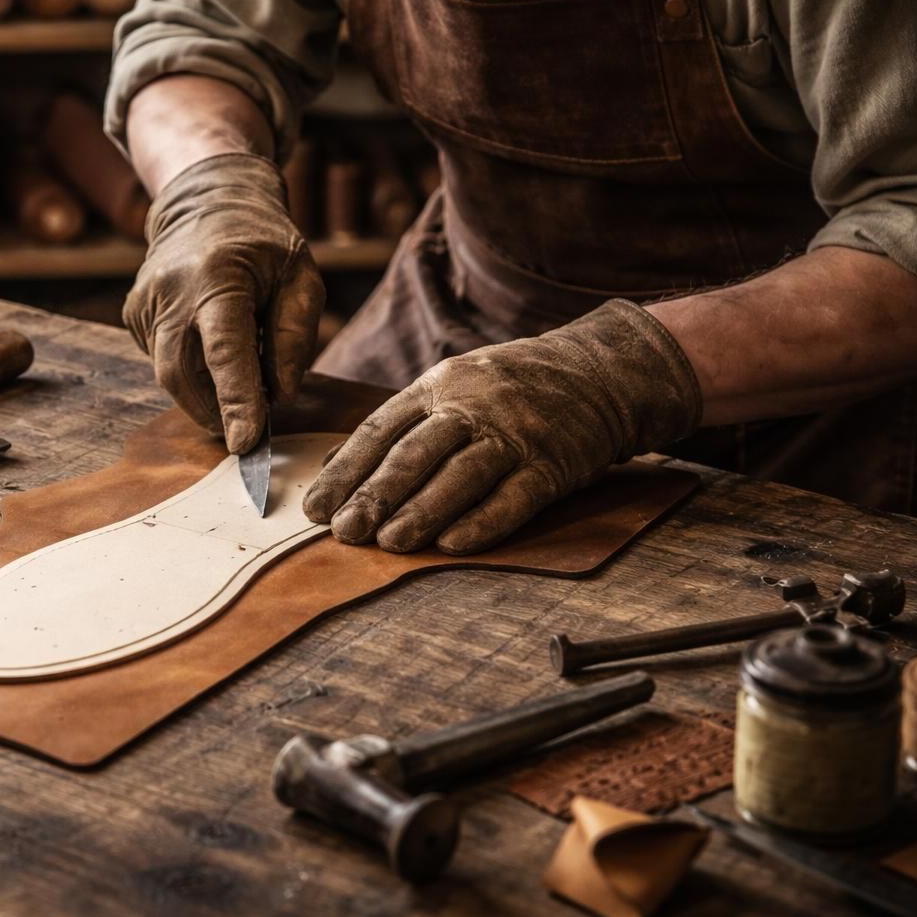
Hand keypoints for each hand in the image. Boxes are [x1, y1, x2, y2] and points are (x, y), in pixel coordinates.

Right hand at [124, 152, 324, 452]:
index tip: (246, 444)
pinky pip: (162, 360)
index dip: (236, 401)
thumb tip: (280, 394)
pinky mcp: (134, 313)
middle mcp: (170, 288)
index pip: (225, 351)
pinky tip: (210, 347)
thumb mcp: (302, 276)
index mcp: (217, 274)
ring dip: (204, 394)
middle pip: (181, 374)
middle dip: (214, 412)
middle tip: (247, 428)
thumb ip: (295, 336)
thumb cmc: (264, 242)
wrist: (207, 199)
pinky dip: (191, 371)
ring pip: (168, 373)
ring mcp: (144, 301)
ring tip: (237, 383)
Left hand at [303, 300, 701, 553]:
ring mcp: (516, 433)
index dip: (346, 471)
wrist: (601, 371)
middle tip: (344, 532)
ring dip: (423, 511)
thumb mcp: (452, 386)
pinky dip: (483, 521)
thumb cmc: (510, 388)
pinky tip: (452, 545)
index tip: (315, 508)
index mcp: (438, 386)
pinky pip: (515, 496)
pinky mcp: (554, 463)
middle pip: (416, 453)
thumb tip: (336, 469)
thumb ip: (401, 425)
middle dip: (376, 494)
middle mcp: (473, 406)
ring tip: (388, 544)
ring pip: (461, 475)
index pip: (381, 429)